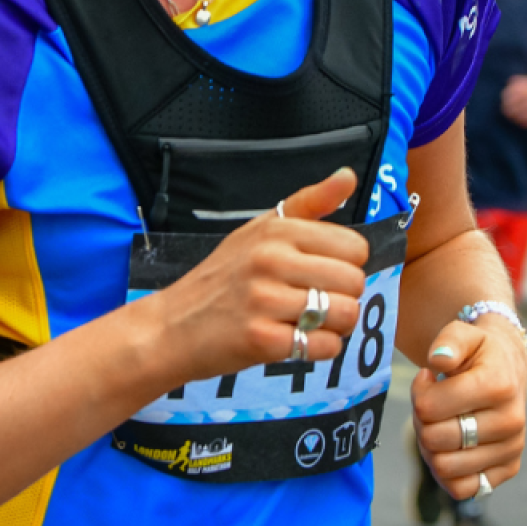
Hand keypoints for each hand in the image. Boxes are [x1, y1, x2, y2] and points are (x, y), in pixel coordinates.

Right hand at [143, 168, 369, 387]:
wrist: (172, 325)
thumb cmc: (221, 277)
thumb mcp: (258, 230)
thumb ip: (309, 204)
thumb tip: (348, 176)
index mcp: (277, 231)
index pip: (354, 247)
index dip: (346, 265)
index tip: (322, 273)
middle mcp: (272, 260)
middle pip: (354, 281)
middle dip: (343, 297)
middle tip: (315, 303)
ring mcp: (266, 300)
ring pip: (345, 314)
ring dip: (335, 325)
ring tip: (309, 322)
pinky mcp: (262, 339)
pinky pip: (324, 346)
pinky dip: (319, 349)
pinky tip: (297, 340)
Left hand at [411, 316, 526, 499]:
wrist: (508, 367)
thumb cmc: (477, 352)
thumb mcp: (464, 334)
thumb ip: (449, 342)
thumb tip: (438, 360)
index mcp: (498, 386)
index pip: (428, 408)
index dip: (418, 393)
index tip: (428, 380)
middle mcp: (511, 421)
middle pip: (433, 440)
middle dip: (422, 422)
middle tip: (432, 405)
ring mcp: (512, 449)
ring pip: (443, 467)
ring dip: (431, 447)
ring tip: (442, 424)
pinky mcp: (508, 469)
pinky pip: (462, 489)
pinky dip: (447, 473)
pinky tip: (450, 448)